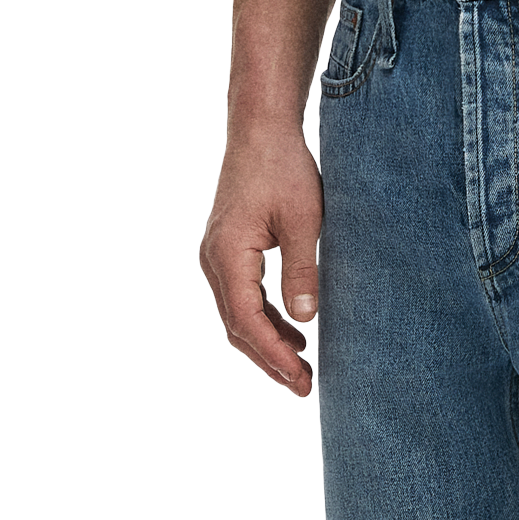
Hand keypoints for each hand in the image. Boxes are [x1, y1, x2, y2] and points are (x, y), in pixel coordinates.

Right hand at [201, 121, 322, 395]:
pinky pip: (241, 297)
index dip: (274, 354)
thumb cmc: (283, 168)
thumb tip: (304, 321)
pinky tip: (292, 334)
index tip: (301, 378)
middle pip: (236, 326)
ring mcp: (216, 256)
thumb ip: (302, 270)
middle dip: (269, 360)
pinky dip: (263, 320)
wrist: (260, 131)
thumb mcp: (304, 220)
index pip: (247, 320)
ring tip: (301, 370)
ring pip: (236, 315)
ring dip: (266, 344)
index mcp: (228, 254)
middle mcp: (213, 260)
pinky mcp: (226, 251)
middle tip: (303, 388)